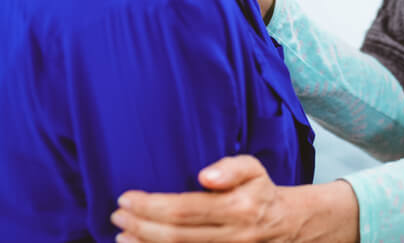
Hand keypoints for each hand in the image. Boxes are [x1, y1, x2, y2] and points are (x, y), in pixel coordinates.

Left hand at [112, 155, 358, 242]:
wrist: (287, 226)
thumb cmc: (261, 192)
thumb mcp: (254, 169)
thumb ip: (231, 167)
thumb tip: (203, 175)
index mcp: (238, 208)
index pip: (185, 209)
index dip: (151, 206)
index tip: (126, 198)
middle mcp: (231, 236)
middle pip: (175, 235)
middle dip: (140, 226)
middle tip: (117, 216)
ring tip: (120, 236)